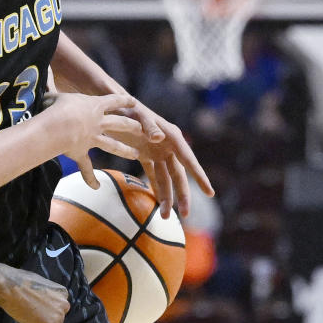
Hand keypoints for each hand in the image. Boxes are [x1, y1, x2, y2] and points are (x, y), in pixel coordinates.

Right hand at [0, 269, 73, 322]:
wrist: (9, 287)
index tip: (40, 322)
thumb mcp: (36, 283)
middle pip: (58, 322)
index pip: (59, 310)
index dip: (50, 318)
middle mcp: (64, 304)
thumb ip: (43, 294)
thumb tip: (36, 298)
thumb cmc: (17, 282)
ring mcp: (59, 317)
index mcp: (62, 293)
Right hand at [43, 92, 150, 189]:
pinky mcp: (82, 153)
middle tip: (141, 129)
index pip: (113, 101)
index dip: (123, 101)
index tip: (133, 101)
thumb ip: (51, 86)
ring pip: (113, 145)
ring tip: (135, 155)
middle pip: (120, 123)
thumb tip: (43, 72)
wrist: (58, 126)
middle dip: (132, 126)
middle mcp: (97, 122)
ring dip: (125, 150)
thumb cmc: (56, 107)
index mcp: (94, 105)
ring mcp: (92, 139)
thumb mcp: (54, 94)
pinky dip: (90, 178)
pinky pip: (86, 167)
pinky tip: (96, 186)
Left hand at [111, 100, 213, 218]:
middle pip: (179, 175)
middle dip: (182, 195)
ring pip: (166, 178)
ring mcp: (159, 151)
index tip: (209, 192)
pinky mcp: (147, 155)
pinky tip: (158, 203)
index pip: (189, 160)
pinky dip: (156, 188)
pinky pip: (154, 175)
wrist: (113, 106)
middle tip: (186, 215)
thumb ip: (148, 126)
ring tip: (165, 217)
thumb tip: (159, 138)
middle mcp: (169, 145)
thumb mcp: (137, 115)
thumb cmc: (127, 108)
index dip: (199, 176)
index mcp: (172, 136)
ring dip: (167, 197)